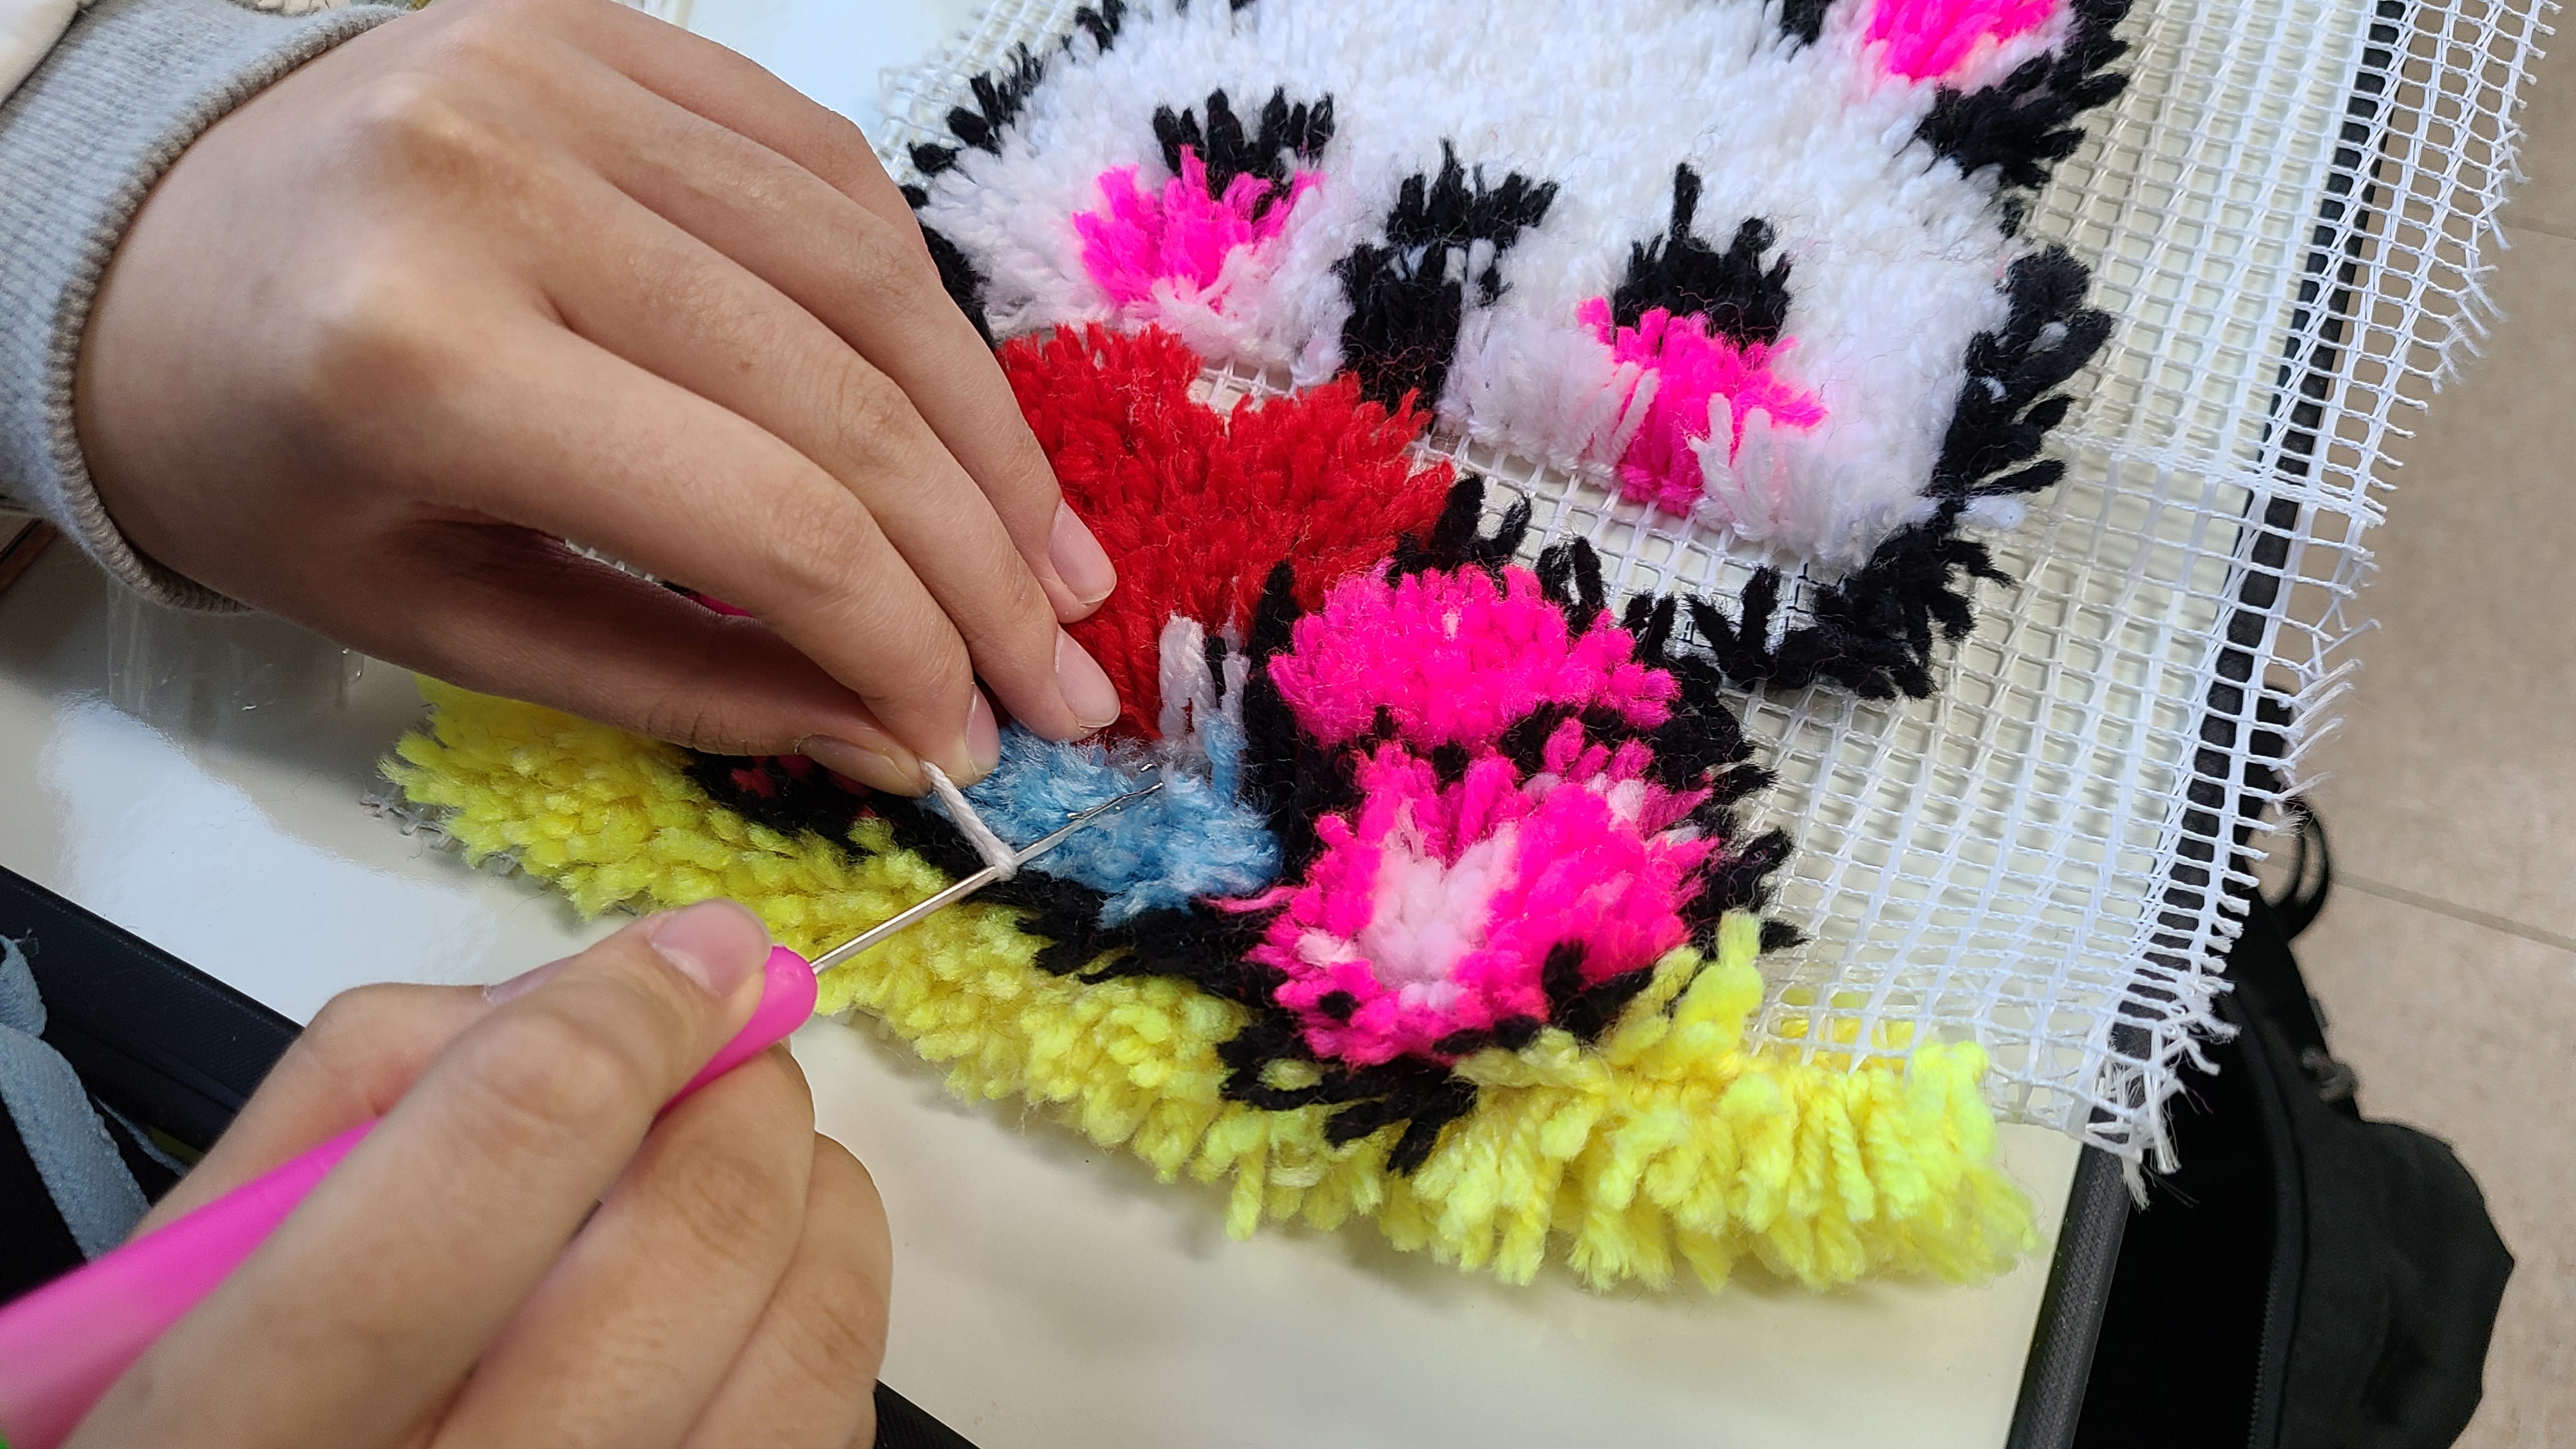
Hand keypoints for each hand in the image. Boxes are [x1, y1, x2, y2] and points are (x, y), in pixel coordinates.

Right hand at [69, 900, 891, 1448]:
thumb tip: (606, 982)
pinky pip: (829, 1422)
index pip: (505, 1151)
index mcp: (256, 1419)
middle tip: (717, 1056)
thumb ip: (373, 1083)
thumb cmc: (213, 1422)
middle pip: (693, 1239)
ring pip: (809, 1335)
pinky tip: (744, 1302)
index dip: (629, 1021)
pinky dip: (815, 1319)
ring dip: (806, 1198)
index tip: (695, 957)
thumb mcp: (196, 1260)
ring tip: (741, 1166)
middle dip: (738, 1094)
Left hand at [75, 0, 1123, 792]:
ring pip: (868, 270)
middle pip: (843, 395)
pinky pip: (827, 171)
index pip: (767, 519)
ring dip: (987, 437)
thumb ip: (687, 683)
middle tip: (1060, 676)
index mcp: (424, 361)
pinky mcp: (604, 32)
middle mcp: (502, 186)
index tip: (970, 736)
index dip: (908, 642)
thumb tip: (903, 738)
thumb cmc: (274, 466)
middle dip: (982, 562)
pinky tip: (961, 420)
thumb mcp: (447, 621)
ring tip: (1050, 561)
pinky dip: (916, 307)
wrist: (137, 255)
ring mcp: (559, 79)